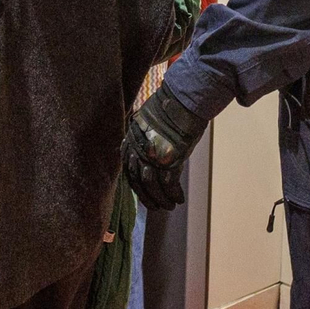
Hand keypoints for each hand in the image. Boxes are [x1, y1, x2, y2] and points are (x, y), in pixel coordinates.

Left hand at [122, 82, 208, 210]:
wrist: (181, 100)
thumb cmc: (168, 109)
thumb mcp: (147, 123)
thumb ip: (143, 140)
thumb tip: (146, 154)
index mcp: (130, 141)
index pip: (128, 170)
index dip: (137, 186)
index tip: (143, 195)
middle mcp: (138, 150)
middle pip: (139, 180)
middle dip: (148, 197)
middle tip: (156, 207)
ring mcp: (152, 155)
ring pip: (153, 185)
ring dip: (162, 199)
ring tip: (169, 207)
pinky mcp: (168, 159)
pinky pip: (169, 184)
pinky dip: (174, 194)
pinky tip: (179, 199)